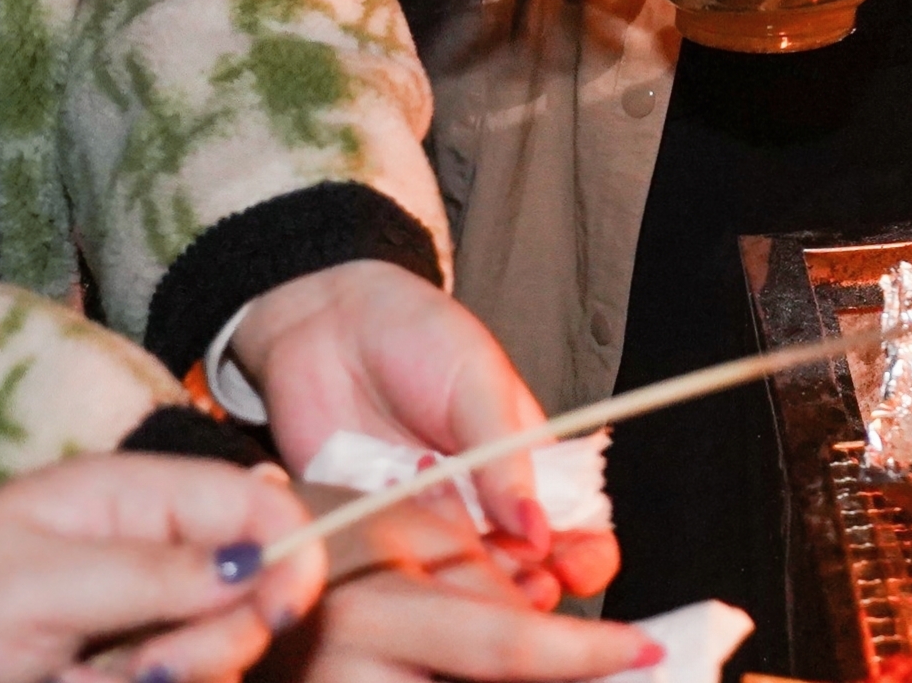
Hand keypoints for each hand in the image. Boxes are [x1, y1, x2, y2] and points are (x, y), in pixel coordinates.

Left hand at [0, 453, 316, 682]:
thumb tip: (255, 560)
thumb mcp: (41, 584)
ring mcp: (144, 613)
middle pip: (251, 581)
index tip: (287, 603)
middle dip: (219, 631)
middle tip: (150, 667)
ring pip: (222, 642)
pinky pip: (184, 675)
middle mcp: (153, 548)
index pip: (249, 501)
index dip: (287, 545)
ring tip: (108, 679)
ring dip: (183, 668)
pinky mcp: (132, 666)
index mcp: (132, 494)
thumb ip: (151, 570)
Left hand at [232, 264, 615, 600]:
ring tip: (461, 560)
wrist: (327, 320)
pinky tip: (399, 538)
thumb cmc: (419, 335)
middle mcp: (478, 505)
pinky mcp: (368, 529)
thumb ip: (506, 458)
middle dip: (527, 590)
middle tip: (522, 587)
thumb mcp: (479, 383)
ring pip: (457, 582)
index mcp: (524, 466)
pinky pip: (391, 569)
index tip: (579, 568)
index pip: (573, 529)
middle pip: (518, 572)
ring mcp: (424, 522)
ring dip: (465, 587)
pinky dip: (402, 570)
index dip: (585, 557)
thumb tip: (541, 533)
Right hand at [277, 499, 651, 682]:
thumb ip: (487, 580)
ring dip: (506, 679)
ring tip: (557, 655)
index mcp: (374, 618)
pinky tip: (478, 666)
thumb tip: (550, 617)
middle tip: (612, 659)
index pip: (506, 650)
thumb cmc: (327, 525)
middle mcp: (350, 680)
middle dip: (551, 679)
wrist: (232, 562)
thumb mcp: (413, 529)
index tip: (647, 647)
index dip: (583, 655)